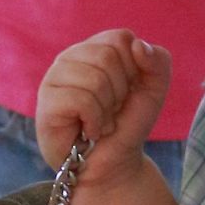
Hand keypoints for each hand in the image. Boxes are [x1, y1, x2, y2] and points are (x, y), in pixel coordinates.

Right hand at [36, 29, 171, 181]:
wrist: (113, 165)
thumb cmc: (127, 125)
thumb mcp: (154, 90)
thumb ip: (158, 61)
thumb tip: (137, 45)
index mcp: (94, 48)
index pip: (120, 38)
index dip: (133, 69)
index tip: (126, 91)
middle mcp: (71, 57)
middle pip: (107, 56)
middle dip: (120, 91)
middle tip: (112, 110)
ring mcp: (54, 78)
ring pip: (95, 79)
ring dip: (107, 110)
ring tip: (100, 122)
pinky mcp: (46, 103)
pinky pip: (81, 100)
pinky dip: (95, 122)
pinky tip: (89, 131)